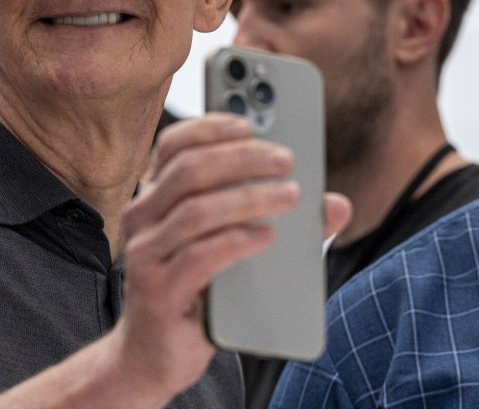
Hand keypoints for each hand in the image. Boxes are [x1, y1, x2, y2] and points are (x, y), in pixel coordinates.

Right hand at [111, 114, 301, 399]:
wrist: (156, 355)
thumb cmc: (197, 292)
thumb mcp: (235, 248)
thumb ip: (281, 221)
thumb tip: (336, 205)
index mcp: (156, 197)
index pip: (172, 146)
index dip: (210, 127)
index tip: (251, 122)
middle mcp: (142, 218)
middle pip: (188, 171)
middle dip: (242, 158)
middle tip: (287, 159)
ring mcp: (146, 254)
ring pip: (196, 210)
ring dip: (249, 197)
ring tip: (291, 196)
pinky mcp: (158, 291)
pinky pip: (199, 257)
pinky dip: (238, 241)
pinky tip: (267, 237)